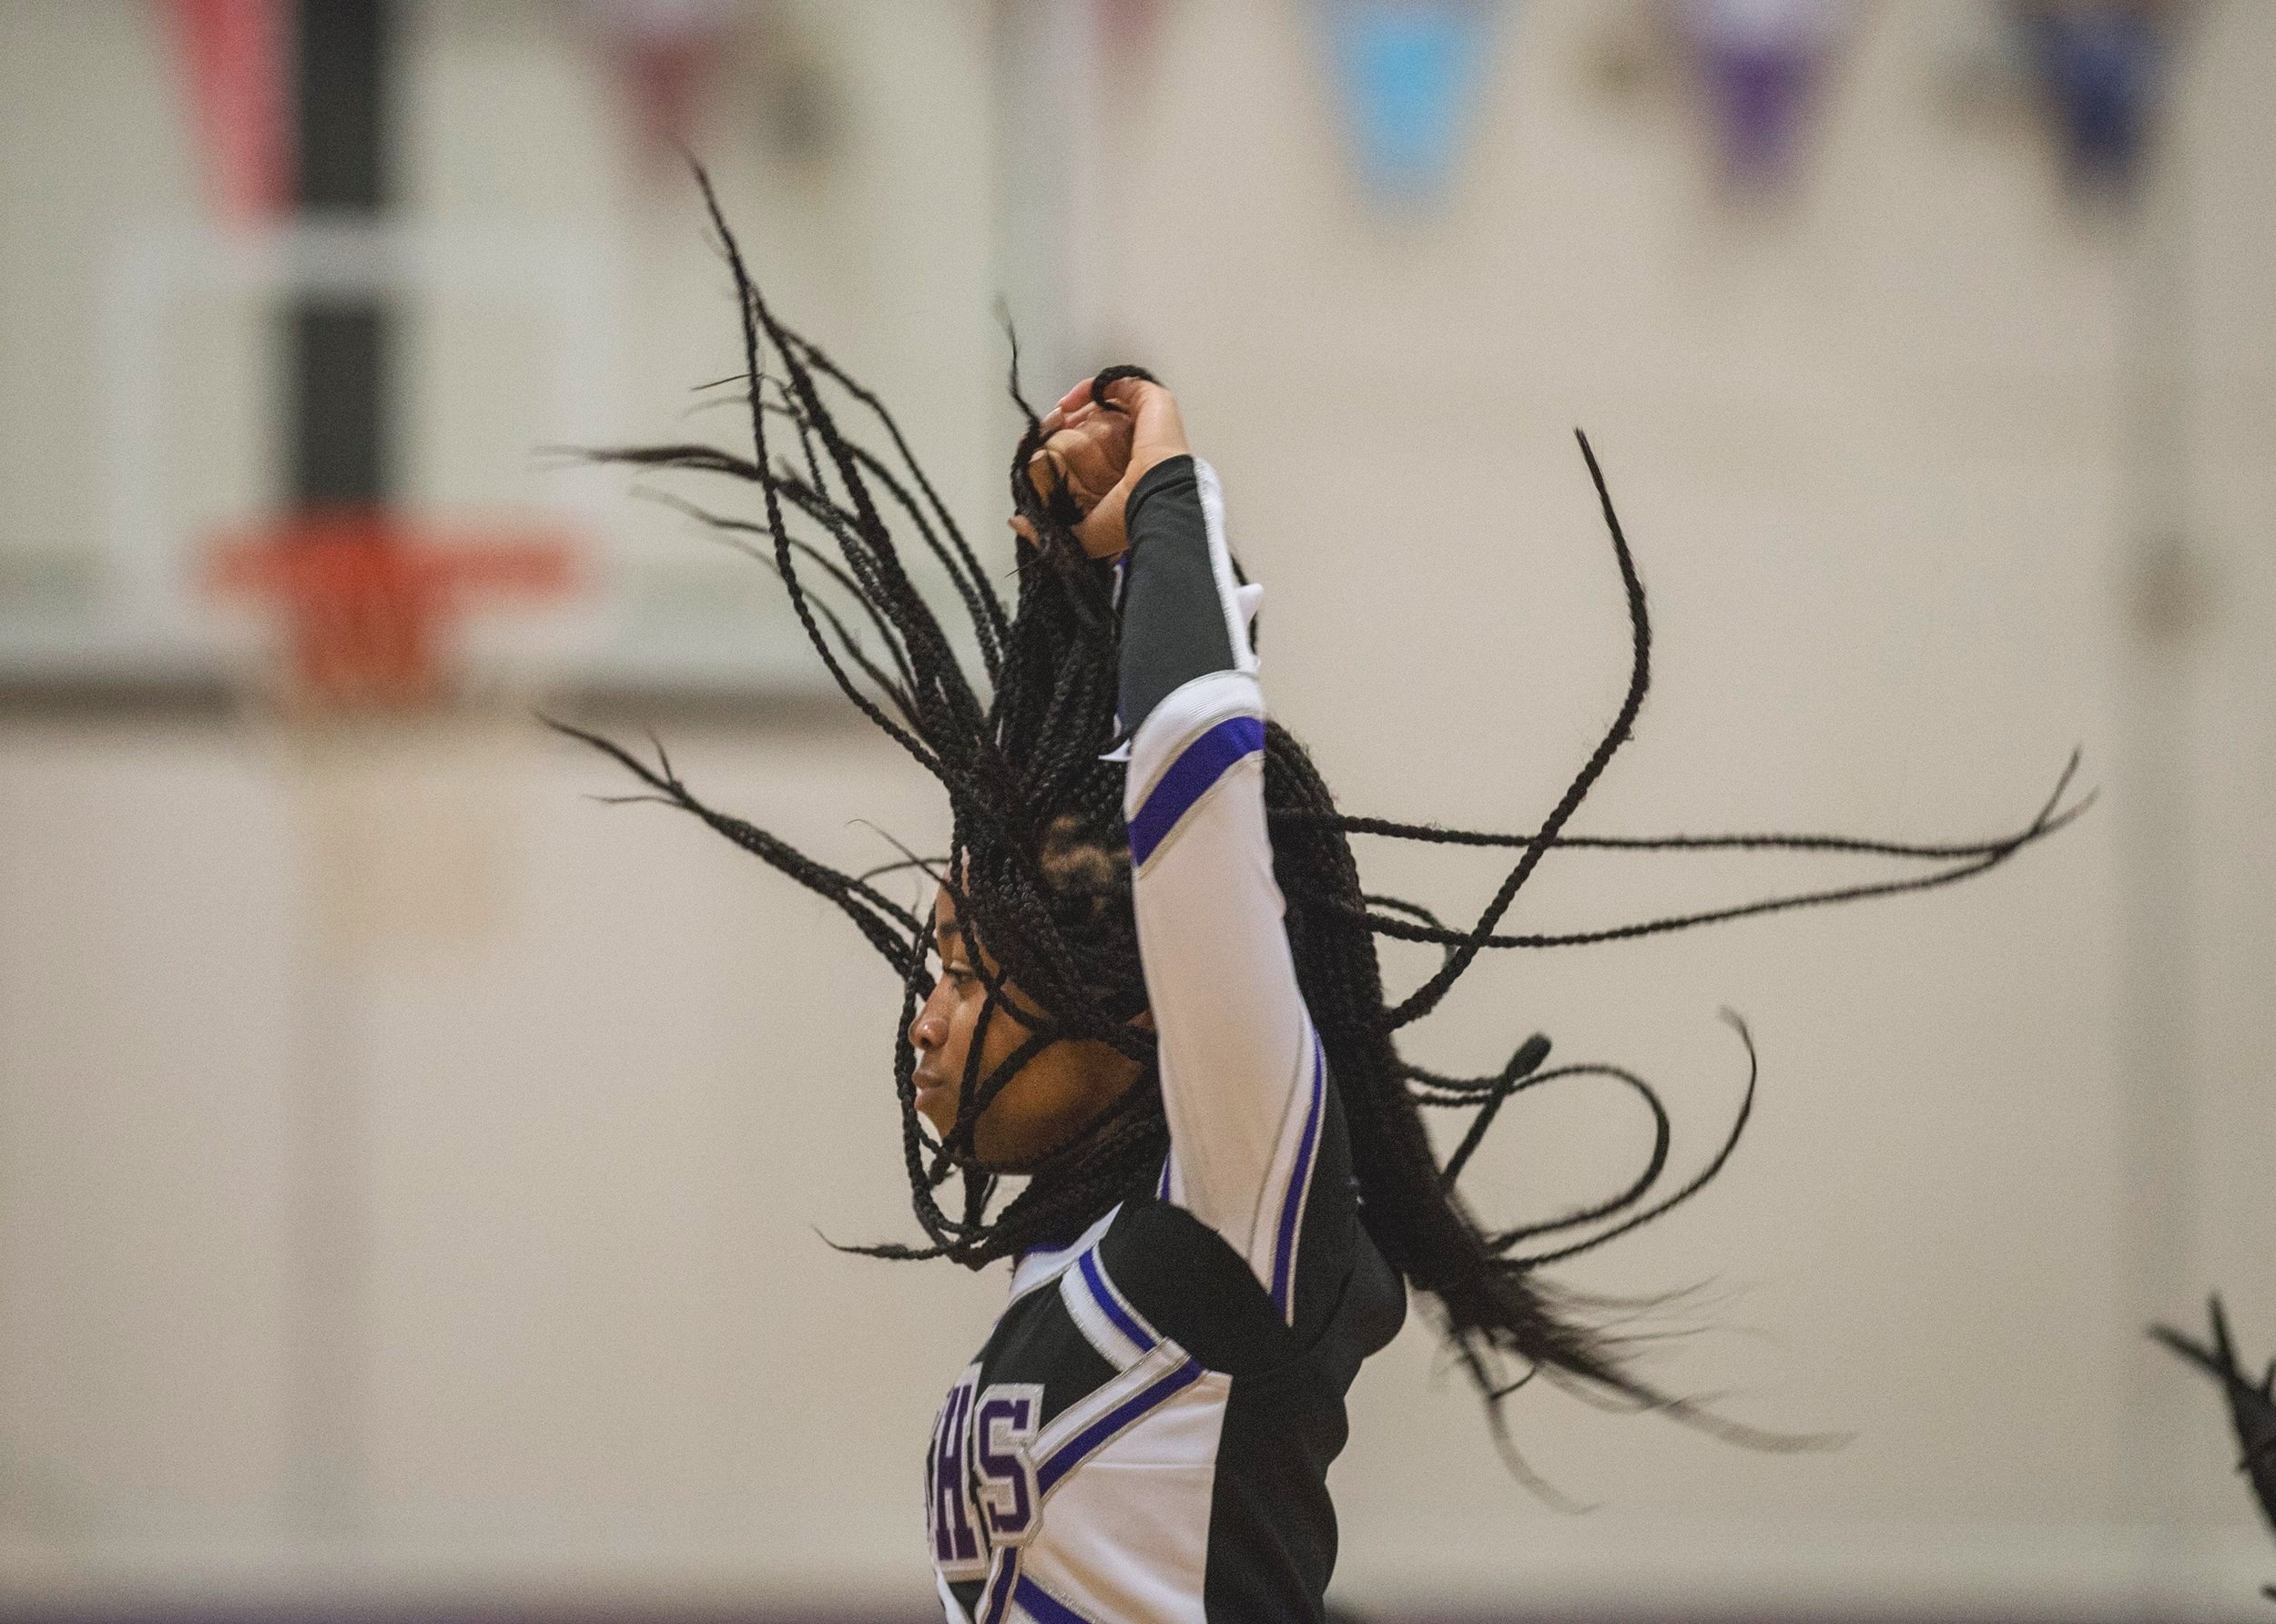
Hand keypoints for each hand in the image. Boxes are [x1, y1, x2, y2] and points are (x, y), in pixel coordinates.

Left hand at [1012, 375, 1189, 559]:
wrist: (1157, 498)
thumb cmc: (1129, 516)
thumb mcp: (1084, 534)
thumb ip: (1048, 531)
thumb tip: (1018, 523)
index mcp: (1124, 478)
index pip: (1090, 456)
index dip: (1062, 449)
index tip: (1039, 449)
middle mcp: (1133, 450)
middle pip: (1095, 428)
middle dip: (1067, 428)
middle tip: (1047, 431)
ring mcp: (1143, 424)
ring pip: (1103, 408)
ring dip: (1076, 410)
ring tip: (1056, 418)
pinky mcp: (1150, 402)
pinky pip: (1117, 384)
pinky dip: (1090, 388)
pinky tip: (1069, 403)